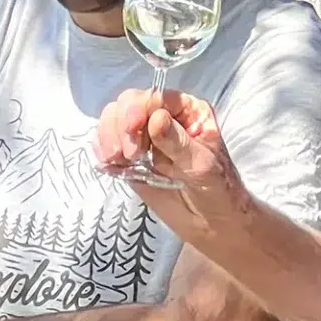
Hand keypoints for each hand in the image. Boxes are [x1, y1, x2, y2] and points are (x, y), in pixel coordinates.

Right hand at [96, 89, 250, 232]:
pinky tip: (111, 165)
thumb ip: (177, 142)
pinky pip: (106, 144)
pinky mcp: (130, 158)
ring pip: (113, 120)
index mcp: (187, 111)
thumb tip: (156, 117)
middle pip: (129, 103)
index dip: (139, 108)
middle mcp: (164, 118)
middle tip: (130, 154)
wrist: (212, 223)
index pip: (155, 97)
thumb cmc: (217, 190)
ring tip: (120, 161)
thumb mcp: (201, 165)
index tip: (133, 128)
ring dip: (109, 137)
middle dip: (122, 125)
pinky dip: (102, 152)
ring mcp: (144, 137)